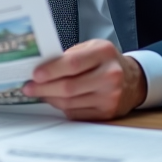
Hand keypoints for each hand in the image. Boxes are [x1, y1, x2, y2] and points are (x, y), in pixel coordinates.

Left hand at [22, 39, 146, 119]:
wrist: (133, 80)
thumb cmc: (107, 61)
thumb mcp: (93, 48)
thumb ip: (70, 55)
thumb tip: (42, 66)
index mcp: (104, 53)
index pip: (73, 63)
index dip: (51, 70)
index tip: (35, 74)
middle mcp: (110, 75)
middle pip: (69, 87)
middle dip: (44, 88)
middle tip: (29, 87)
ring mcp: (109, 97)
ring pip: (70, 103)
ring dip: (50, 99)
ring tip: (39, 93)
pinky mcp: (106, 113)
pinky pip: (76, 114)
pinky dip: (62, 108)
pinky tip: (55, 100)